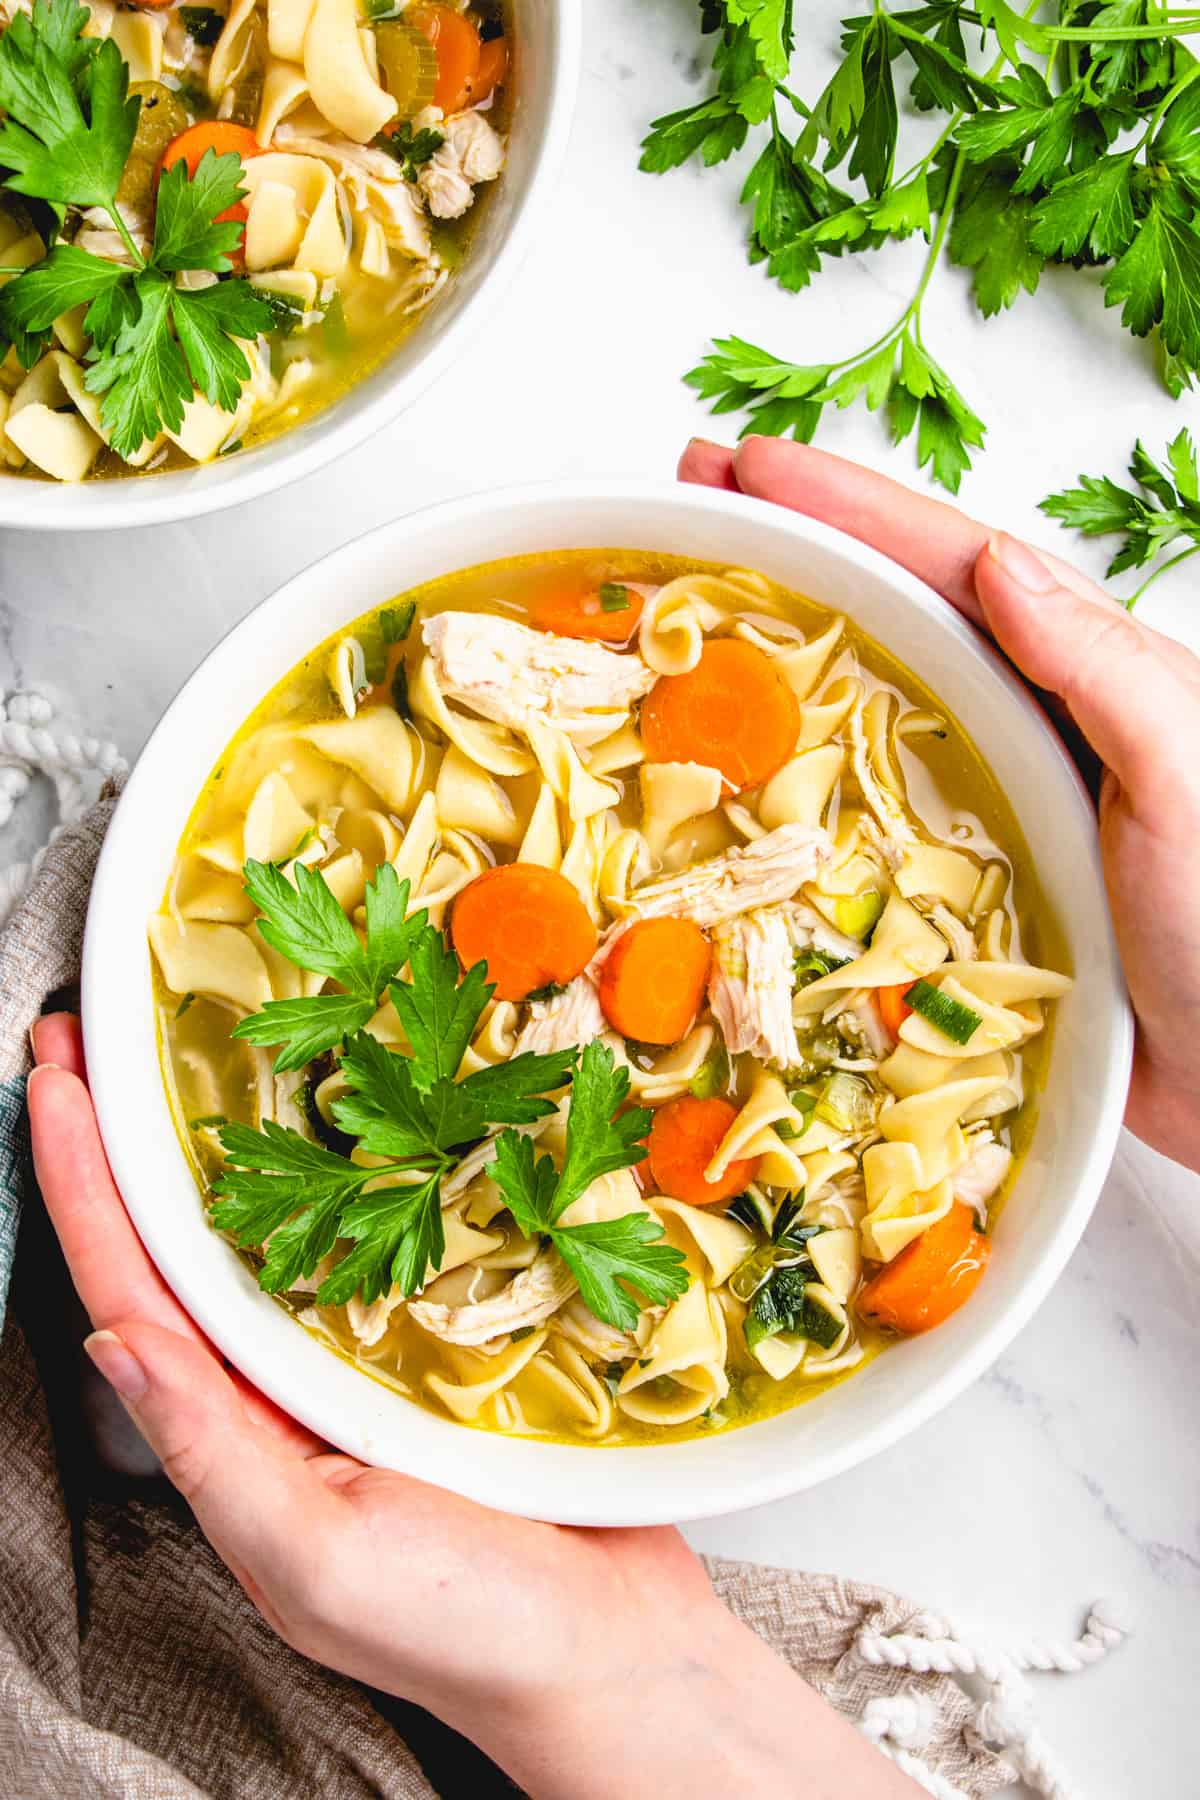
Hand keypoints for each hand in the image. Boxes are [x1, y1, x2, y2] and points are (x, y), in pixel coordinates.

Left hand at [27, 1013, 918, 1799]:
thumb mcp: (315, 1558)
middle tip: (91, 1029)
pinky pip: (387, 1229)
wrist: (618, 1652)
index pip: (129, 1288)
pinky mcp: (447, 1329)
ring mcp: (363, 1354)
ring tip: (193, 1043)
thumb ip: (212, 1452)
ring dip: (228, 1133)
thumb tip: (116, 1342)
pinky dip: (357, 1162)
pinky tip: (354, 1102)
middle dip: (127, 1137)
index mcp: (236, 1434)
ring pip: (279, 1221)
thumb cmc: (467, 1631)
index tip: (50, 1077)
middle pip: (184, 1238)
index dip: (79, 1181)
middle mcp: (284, 1385)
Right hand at [680, 436, 1199, 1175]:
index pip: (947, 563)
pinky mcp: (957, 879)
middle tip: (691, 492)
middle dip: (790, 542)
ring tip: (689, 598)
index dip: (845, 505)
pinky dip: (795, 764)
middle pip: (888, 607)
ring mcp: (983, 795)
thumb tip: (994, 562)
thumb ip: (1101, 669)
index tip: (746, 461)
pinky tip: (737, 761)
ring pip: (863, 693)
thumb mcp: (1183, 774)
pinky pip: (857, 804)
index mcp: (1076, 673)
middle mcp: (1022, 719)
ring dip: (778, 639)